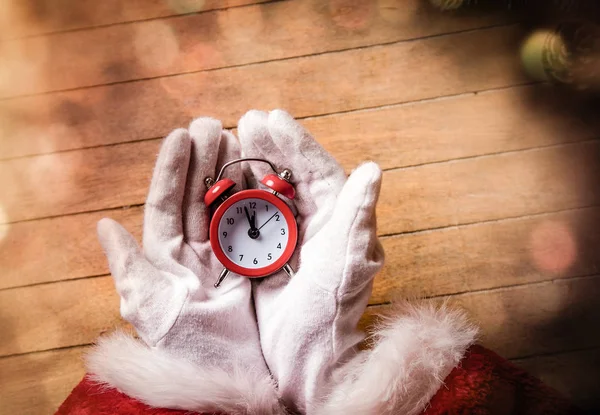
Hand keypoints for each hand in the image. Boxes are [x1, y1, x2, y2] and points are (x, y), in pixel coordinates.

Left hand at [87, 119, 280, 413]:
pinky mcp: (254, 264)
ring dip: (228, 171)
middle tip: (212, 124)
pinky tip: (260, 174)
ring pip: (225, 205)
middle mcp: (194, 255)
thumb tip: (103, 226)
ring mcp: (226, 257)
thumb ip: (130, 269)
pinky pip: (253, 224)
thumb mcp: (154, 310)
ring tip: (235, 136)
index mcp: (165, 261)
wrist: (244, 377)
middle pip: (196, 198)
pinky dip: (255, 198)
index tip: (180, 134)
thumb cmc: (194, 347)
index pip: (164, 206)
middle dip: (202, 160)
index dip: (170, 169)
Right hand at [239, 110, 476, 413]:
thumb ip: (357, 216)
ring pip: (269, 193)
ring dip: (251, 166)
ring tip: (230, 138)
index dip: (298, 143)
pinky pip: (250, 218)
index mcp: (340, 222)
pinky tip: (219, 180)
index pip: (320, 172)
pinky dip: (236, 198)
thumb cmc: (329, 313)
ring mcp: (290, 240)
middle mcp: (317, 226)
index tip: (273, 117)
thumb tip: (373, 167)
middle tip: (247, 120)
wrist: (303, 361)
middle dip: (271, 147)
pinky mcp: (267, 256)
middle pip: (292, 177)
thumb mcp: (344, 263)